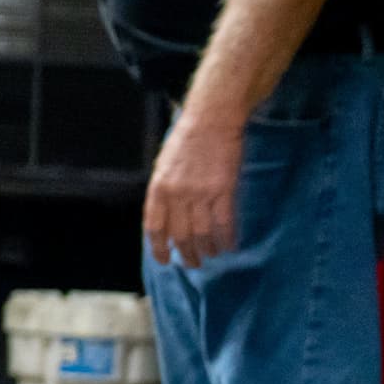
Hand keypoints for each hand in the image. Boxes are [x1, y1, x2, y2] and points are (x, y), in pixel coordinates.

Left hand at [143, 107, 242, 264]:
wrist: (210, 120)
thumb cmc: (185, 141)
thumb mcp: (163, 166)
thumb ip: (163, 192)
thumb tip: (165, 219)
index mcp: (158, 188)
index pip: (155, 227)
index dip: (159, 248)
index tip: (165, 260)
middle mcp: (177, 194)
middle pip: (180, 235)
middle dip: (187, 254)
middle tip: (193, 263)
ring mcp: (201, 193)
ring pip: (202, 233)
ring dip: (207, 249)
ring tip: (211, 255)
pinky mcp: (224, 189)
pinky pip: (224, 222)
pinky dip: (226, 237)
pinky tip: (228, 245)